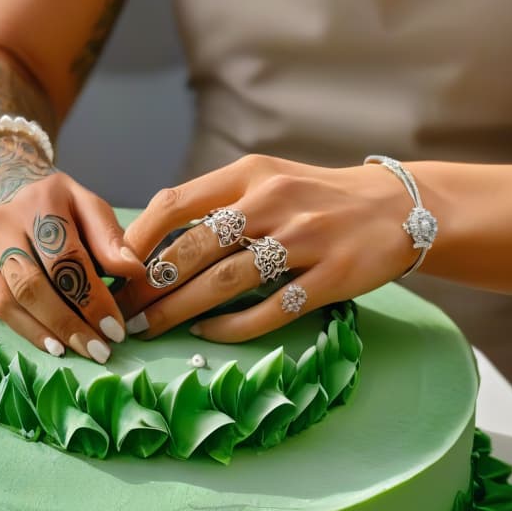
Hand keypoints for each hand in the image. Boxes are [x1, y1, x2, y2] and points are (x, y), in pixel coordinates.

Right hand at [0, 135, 142, 361]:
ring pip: (13, 298)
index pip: (67, 257)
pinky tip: (52, 346)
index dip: (92, 297)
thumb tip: (135, 271)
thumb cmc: (57, 203)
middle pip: (37, 283)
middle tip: (101, 349)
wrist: (3, 184)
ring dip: (49, 331)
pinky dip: (26, 329)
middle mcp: (8, 221)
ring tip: (81, 351)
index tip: (116, 328)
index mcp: (44, 201)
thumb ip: (109, 237)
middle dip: (72, 323)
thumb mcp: (88, 206)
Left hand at [118, 154, 417, 341]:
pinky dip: (233, 326)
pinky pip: (271, 308)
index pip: (176, 202)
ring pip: (224, 281)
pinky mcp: (331, 277)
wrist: (397, 208)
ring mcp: (304, 241)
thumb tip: (154, 237)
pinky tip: (207, 335)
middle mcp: (272, 203)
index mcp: (249, 176)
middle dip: (149, 284)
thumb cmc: (317, 197)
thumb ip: (218, 202)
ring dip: (179, 310)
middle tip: (123, 310)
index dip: (137, 238)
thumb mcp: (267, 180)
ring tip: (151, 328)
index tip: (114, 267)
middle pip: (193, 248)